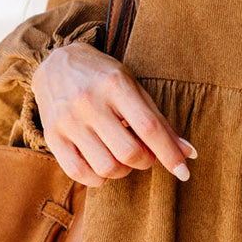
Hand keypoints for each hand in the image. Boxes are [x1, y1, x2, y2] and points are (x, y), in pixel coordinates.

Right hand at [31, 41, 196, 188]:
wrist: (56, 63)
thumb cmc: (103, 77)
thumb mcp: (134, 88)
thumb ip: (159, 121)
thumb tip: (189, 153)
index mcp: (115, 85)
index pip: (149, 127)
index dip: (170, 154)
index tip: (184, 172)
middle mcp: (89, 102)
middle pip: (129, 152)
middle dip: (146, 161)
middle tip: (144, 153)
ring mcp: (67, 120)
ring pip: (106, 167)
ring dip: (123, 171)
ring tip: (121, 156)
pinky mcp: (52, 135)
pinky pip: (79, 173)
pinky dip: (98, 178)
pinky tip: (101, 164)